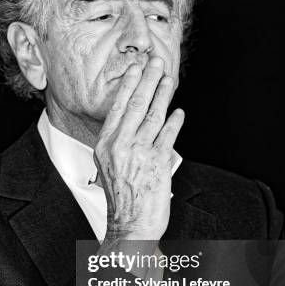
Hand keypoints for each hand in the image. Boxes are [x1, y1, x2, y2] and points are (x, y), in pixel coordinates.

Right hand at [94, 57, 183, 241]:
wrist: (131, 224)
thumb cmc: (121, 196)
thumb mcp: (108, 166)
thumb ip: (116, 142)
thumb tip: (129, 120)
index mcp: (106, 144)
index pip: (118, 107)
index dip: (129, 84)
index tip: (136, 68)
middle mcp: (121, 145)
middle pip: (137, 104)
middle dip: (148, 80)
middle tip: (156, 62)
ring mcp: (140, 152)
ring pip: (154, 115)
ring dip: (163, 94)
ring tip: (169, 79)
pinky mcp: (159, 162)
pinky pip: (169, 134)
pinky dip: (175, 121)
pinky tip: (178, 112)